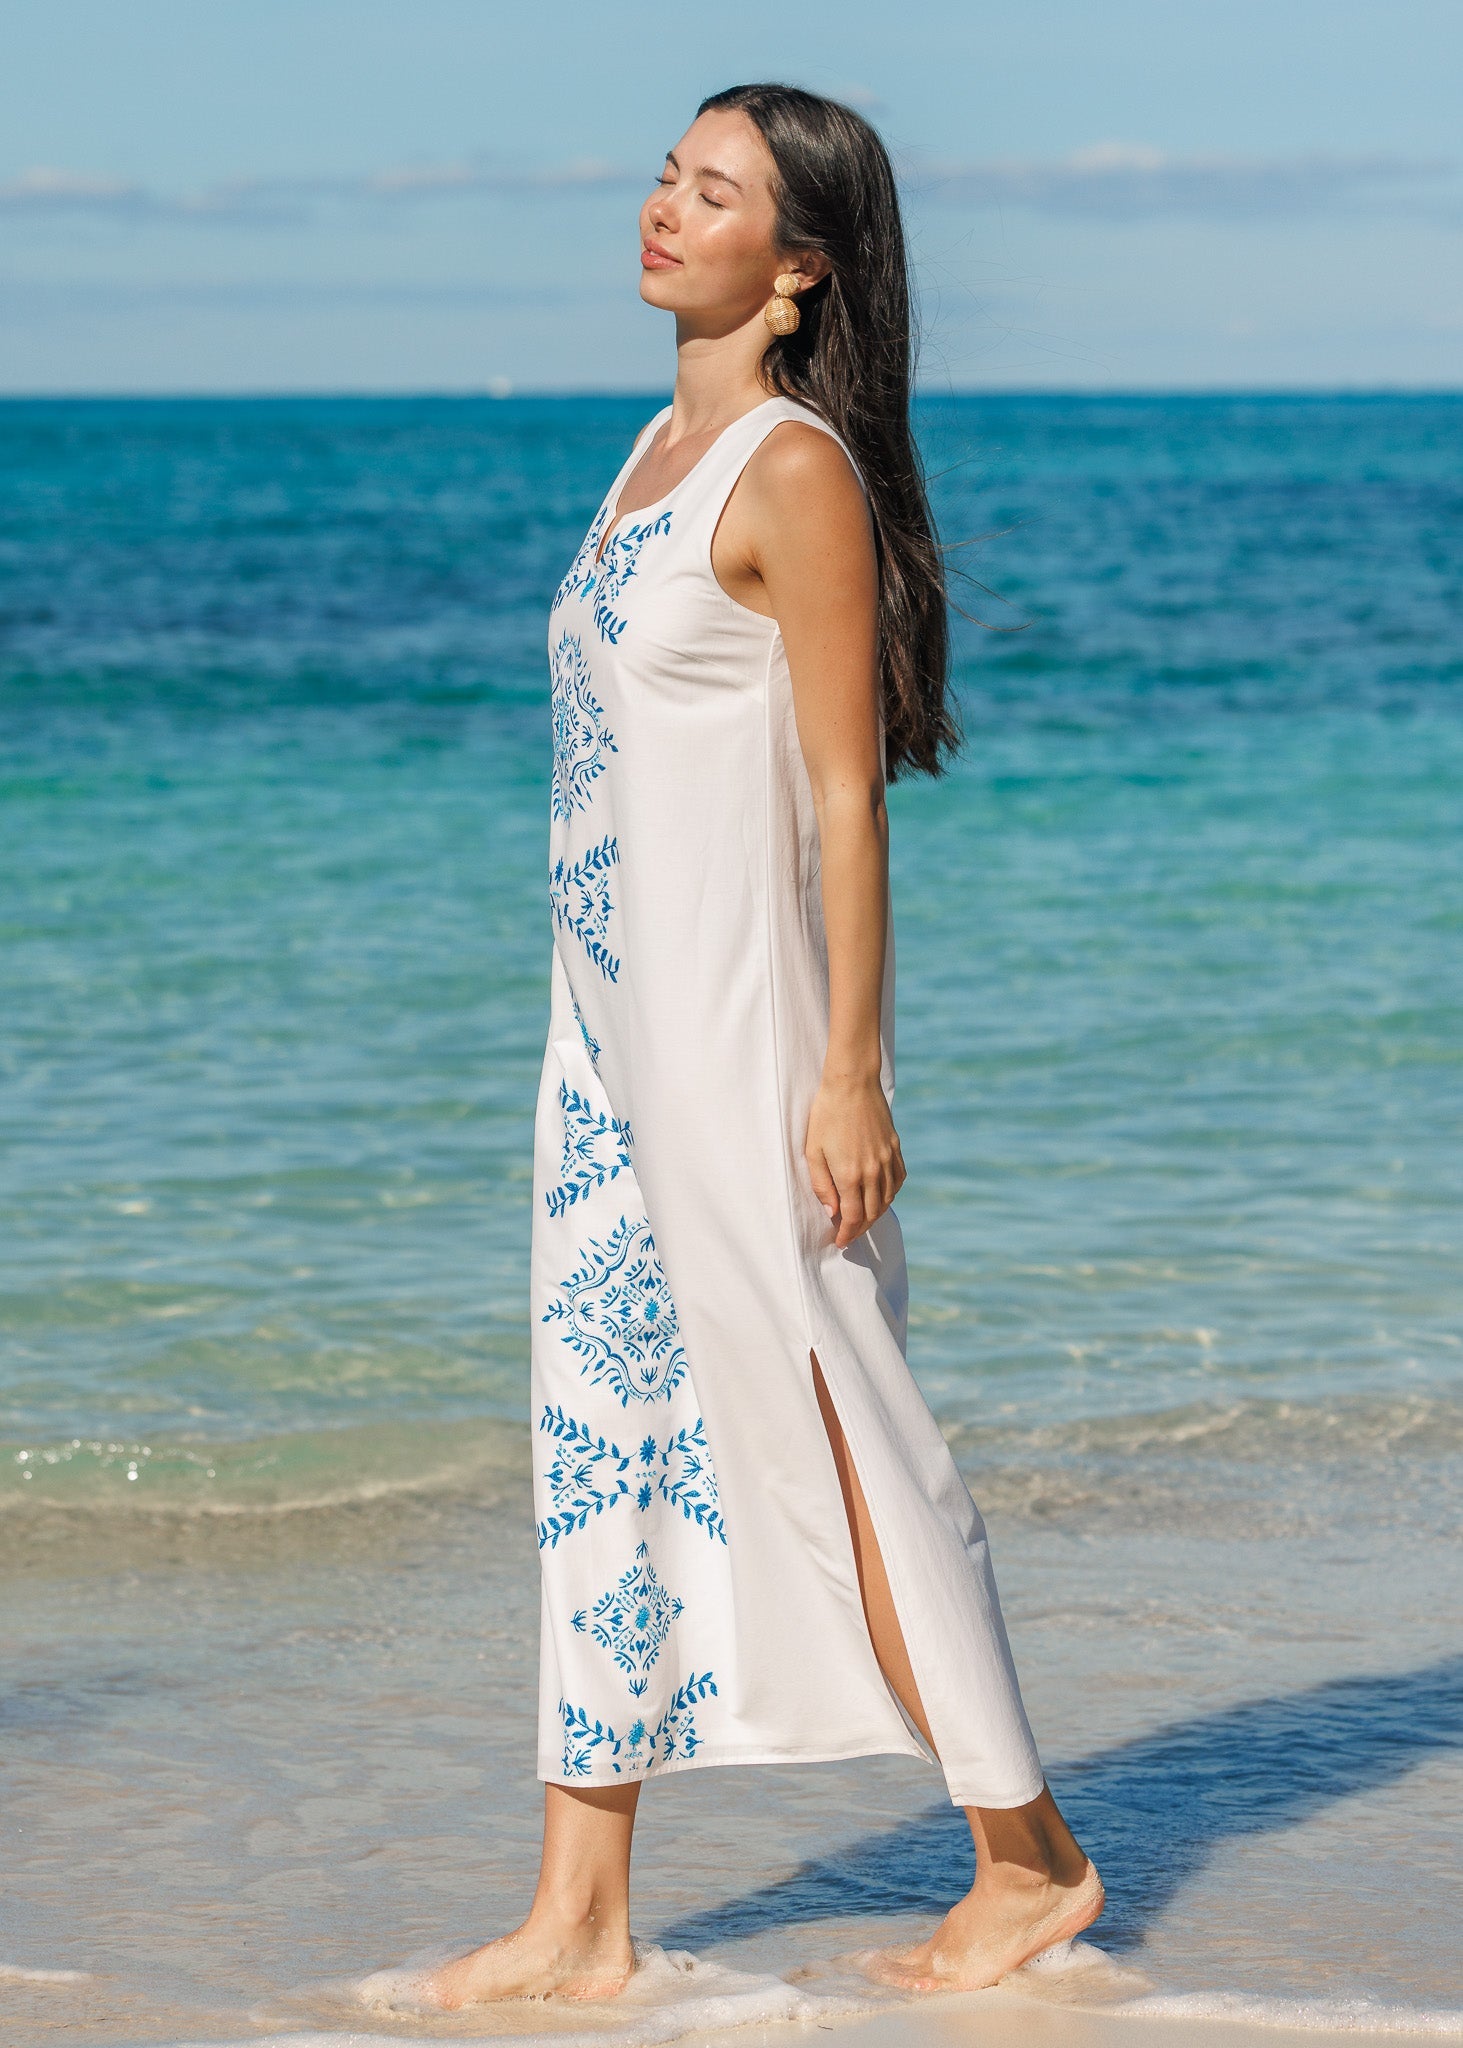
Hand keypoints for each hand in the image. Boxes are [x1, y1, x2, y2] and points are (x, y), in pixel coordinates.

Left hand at [804, 1073, 906, 1247]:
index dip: (846, 1234)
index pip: (852, 1217)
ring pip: (887, 1199)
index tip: (840, 1242)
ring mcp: (887, 1159)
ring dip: (875, 1215)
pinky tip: (881, 1196)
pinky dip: (890, 1194)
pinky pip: (898, 1180)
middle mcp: (873, 1171)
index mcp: (850, 1175)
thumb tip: (833, 1213)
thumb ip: (822, 1185)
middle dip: (859, 1229)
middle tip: (849, 1235)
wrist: (852, 1083)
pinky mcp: (895, 1147)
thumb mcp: (813, 1151)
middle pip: (871, 1213)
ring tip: (862, 1219)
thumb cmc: (826, 1115)